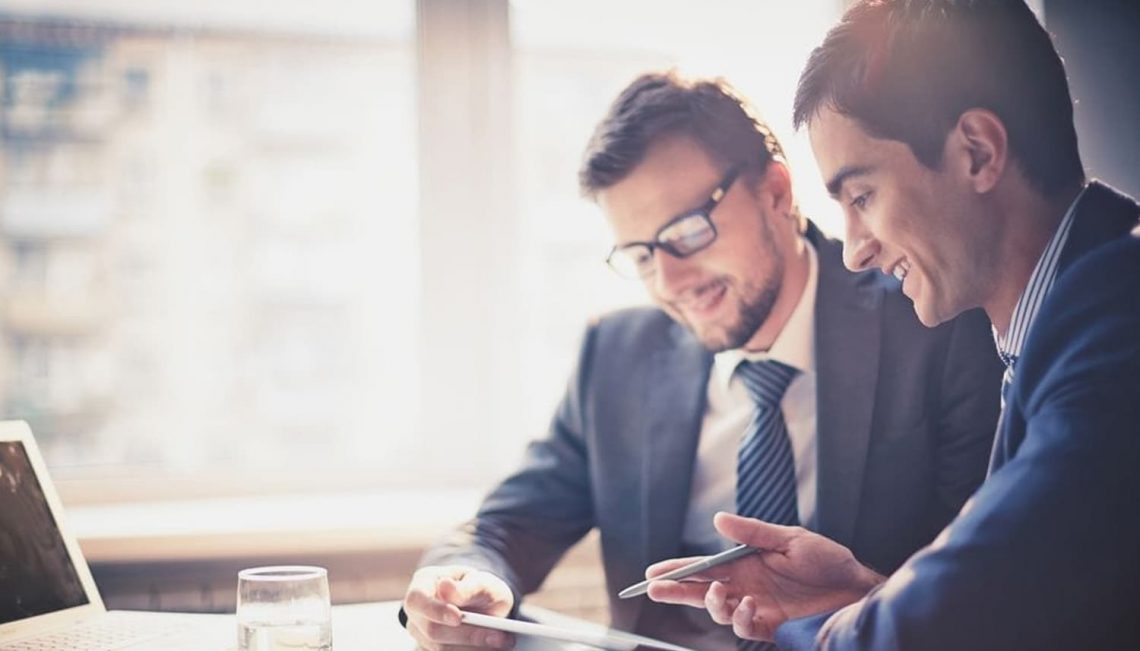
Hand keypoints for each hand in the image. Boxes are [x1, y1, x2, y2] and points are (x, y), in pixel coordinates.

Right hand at [402, 565, 515, 649]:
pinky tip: (490, 648)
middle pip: (431, 630)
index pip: (417, 600)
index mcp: (422, 584)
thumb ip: (468, 587)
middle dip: (467, 635)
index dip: (435, 611)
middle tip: (499, 636)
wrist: (482, 605)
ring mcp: (421, 634)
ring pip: (441, 648)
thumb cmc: (479, 588)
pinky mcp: (431, 649)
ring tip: (503, 640)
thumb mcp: (481, 581)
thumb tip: (445, 588)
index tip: (458, 618)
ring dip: (473, 647)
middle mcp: (417, 612)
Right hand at [645, 512, 883, 640]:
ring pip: (718, 612)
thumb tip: (717, 520)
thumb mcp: (789, 538)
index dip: (677, 570)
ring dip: (711, 604)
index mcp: (745, 564)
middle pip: (701, 591)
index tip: (654, 572)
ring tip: (719, 593)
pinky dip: (740, 618)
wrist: (856, 589)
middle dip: (675, 591)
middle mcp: (746, 587)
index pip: (703, 567)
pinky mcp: (771, 627)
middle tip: (654, 590)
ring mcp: (757, 608)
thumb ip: (752, 532)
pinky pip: (745, 627)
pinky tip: (747, 605)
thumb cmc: (826, 560)